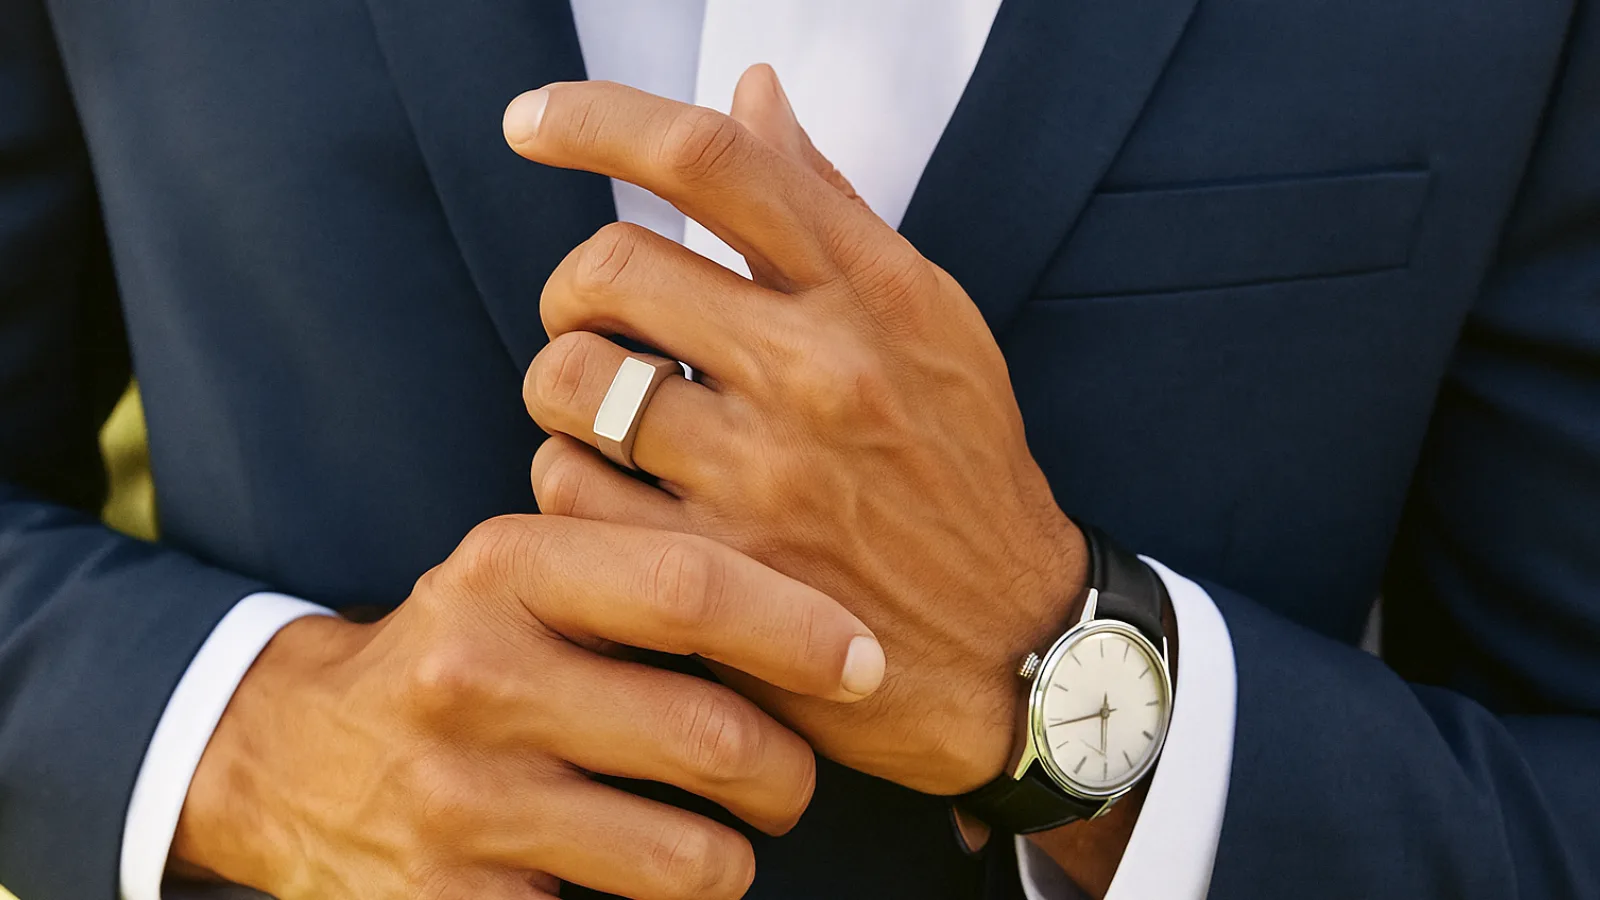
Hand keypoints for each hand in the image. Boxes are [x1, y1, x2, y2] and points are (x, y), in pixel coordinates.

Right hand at [169, 515, 883, 899]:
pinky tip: (632, 878)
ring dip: (733, 859)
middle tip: (788, 779)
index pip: (689, 586)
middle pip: (713, 736)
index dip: (801, 627)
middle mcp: (477, 675)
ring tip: (718, 838)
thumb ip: (641, 566)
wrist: (287, 755)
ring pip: (691, 861)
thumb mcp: (520, 574)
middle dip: (789, 774)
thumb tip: (824, 608)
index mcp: (507, 569)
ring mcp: (460, 797)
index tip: (869, 662)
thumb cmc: (459, 652)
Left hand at [504, 67, 1085, 795]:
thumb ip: (831, 208)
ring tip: (606, 412)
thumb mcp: (931, 322)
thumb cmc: (964, 471)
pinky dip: (571, 480)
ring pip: (570, 381)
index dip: (602, 118)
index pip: (716, 160)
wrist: (1015, 645)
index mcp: (872, 295)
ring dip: (564, 388)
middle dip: (574, 288)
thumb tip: (752, 92)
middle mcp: (819, 373)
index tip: (531, 120)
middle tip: (596, 319)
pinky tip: (617, 492)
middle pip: (611, 264)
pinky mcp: (720, 575)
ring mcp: (766, 478)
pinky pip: (569, 490)